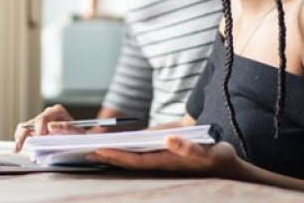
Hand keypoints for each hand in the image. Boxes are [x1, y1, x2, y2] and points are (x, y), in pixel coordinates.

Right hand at [13, 104, 83, 152]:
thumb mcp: (77, 131)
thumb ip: (65, 127)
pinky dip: (20, 140)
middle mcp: (47, 115)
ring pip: (24, 127)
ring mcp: (40, 122)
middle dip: (26, 134)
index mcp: (56, 111)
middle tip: (23, 146)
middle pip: (31, 123)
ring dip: (20, 138)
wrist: (80, 139)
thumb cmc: (80, 135)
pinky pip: (24, 132)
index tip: (40, 137)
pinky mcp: (36, 130)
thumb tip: (50, 127)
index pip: (43, 118)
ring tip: (18, 148)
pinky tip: (19, 148)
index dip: (39, 129)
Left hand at [86, 137, 244, 178]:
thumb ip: (189, 149)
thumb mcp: (207, 152)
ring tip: (81, 140)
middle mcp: (154, 161)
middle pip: (123, 157)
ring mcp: (153, 155)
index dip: (116, 155)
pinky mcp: (154, 148)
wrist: (223, 160)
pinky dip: (115, 142)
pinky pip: (130, 146)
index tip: (98, 150)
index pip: (134, 160)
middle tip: (80, 145)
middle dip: (102, 151)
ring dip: (104, 146)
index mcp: (164, 162)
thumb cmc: (216, 157)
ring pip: (124, 152)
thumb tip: (168, 140)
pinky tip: (101, 140)